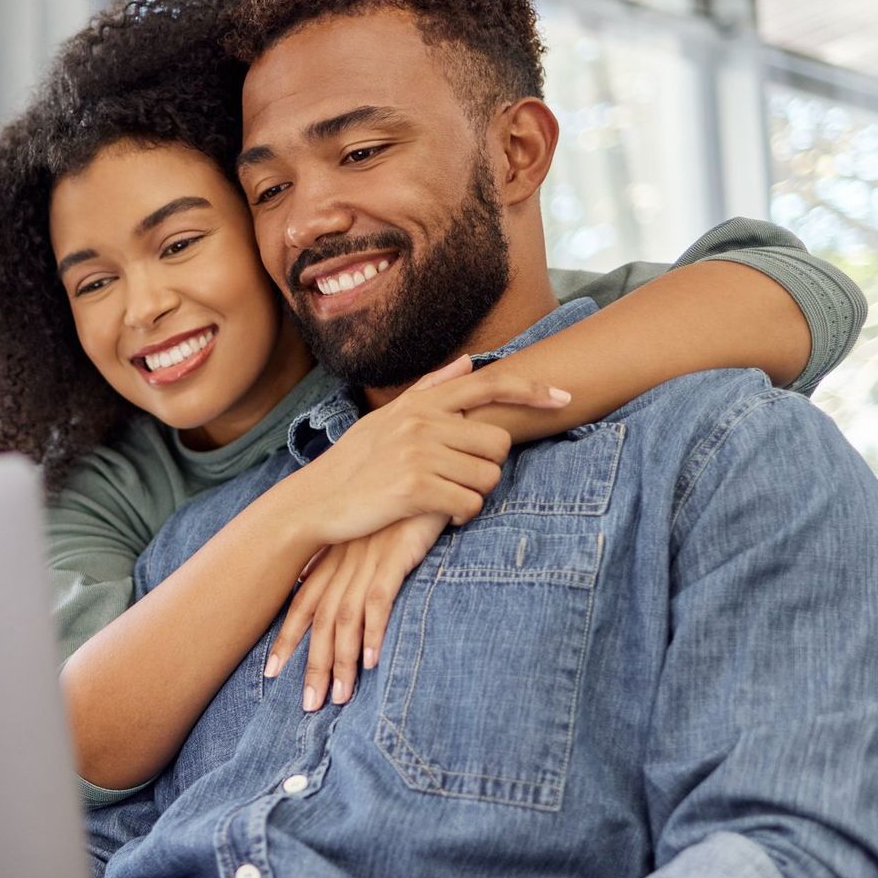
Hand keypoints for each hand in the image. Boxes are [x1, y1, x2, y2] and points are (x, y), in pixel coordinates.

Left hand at [268, 513, 447, 711]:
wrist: (423, 474)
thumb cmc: (397, 508)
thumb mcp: (364, 534)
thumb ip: (343, 563)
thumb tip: (316, 586)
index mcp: (333, 559)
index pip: (301, 604)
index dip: (287, 639)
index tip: (272, 672)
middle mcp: (343, 563)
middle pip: (319, 622)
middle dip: (311, 665)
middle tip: (307, 705)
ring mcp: (367, 560)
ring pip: (345, 619)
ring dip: (341, 661)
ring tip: (339, 697)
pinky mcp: (395, 557)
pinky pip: (379, 600)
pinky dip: (373, 631)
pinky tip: (371, 661)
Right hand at [297, 356, 567, 545]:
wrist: (313, 501)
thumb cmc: (353, 463)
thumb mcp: (386, 419)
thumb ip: (429, 389)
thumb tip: (467, 362)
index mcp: (419, 403)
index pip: (489, 385)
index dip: (531, 389)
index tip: (563, 397)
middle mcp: (421, 422)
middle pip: (497, 442)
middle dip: (487, 467)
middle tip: (459, 480)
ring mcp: (418, 454)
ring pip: (488, 476)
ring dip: (474, 494)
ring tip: (445, 498)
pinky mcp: (414, 488)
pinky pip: (470, 503)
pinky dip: (462, 515)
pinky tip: (440, 515)